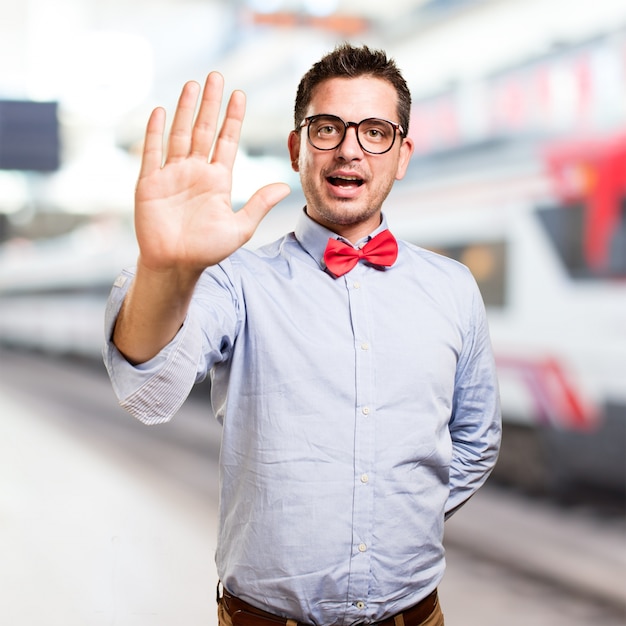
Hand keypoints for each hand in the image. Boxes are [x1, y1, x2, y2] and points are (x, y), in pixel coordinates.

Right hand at [134, 72, 290, 274]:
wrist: (176, 266)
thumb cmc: (207, 250)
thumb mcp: (239, 227)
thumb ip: (259, 204)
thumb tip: (285, 186)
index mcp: (218, 180)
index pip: (227, 141)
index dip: (233, 118)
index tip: (239, 95)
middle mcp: (195, 172)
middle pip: (204, 130)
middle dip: (211, 103)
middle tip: (217, 76)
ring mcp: (172, 175)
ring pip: (179, 134)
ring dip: (185, 109)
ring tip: (193, 84)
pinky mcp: (149, 183)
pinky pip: (152, 152)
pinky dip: (154, 132)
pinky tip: (159, 111)